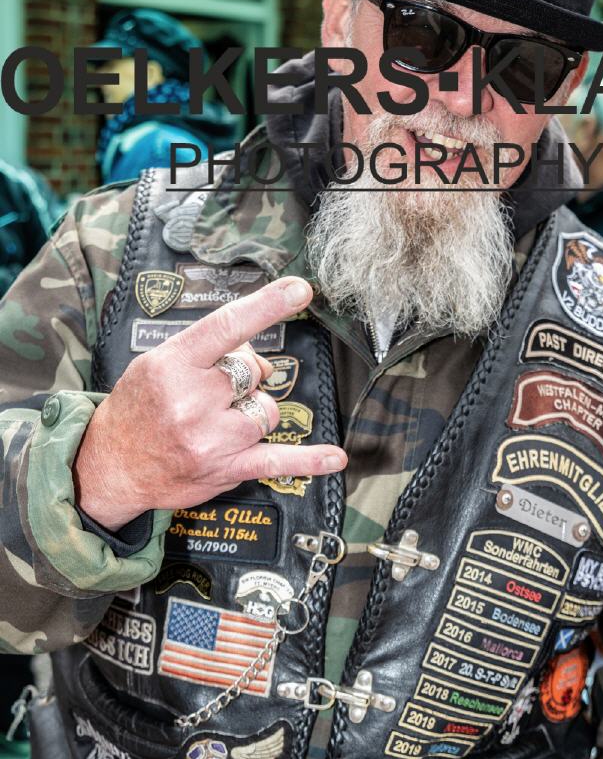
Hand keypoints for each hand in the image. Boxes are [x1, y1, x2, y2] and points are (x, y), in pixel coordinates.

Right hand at [73, 276, 346, 530]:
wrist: (112, 466)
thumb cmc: (139, 407)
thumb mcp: (158, 363)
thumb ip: (208, 351)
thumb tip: (258, 355)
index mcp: (173, 365)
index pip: (227, 326)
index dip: (267, 305)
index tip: (300, 290)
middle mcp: (192, 400)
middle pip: (252, 372)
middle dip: (244, 377)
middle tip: (216, 390)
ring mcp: (211, 437)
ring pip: (267, 410)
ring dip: (254, 412)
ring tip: (221, 421)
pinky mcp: (226, 468)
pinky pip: (277, 462)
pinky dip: (308, 461)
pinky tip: (334, 458)